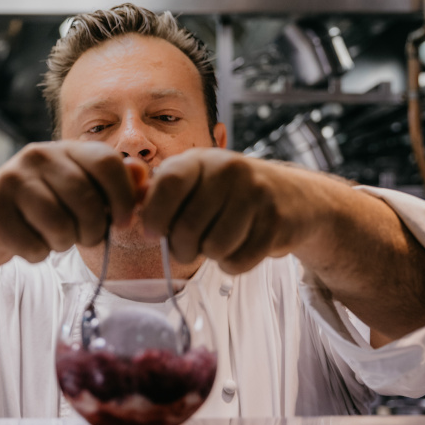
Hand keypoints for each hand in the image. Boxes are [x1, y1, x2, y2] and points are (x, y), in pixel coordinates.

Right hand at [0, 141, 141, 268]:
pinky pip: (32, 245)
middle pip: (87, 199)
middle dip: (93, 230)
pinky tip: (26, 244)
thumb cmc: (36, 211)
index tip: (123, 221)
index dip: (123, 197)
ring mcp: (10, 180)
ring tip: (51, 238)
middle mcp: (36, 156)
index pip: (108, 162)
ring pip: (60, 225)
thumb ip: (113, 186)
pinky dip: (36, 254)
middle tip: (83, 237)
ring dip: (62, 244)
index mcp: (64, 149)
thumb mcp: (77, 195)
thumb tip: (144, 177)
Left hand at [140, 149, 315, 273]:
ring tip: (217, 243)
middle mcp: (229, 169)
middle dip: (182, 248)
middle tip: (188, 247)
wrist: (295, 197)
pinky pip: (239, 261)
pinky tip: (239, 249)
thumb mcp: (197, 182)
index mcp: (202, 159)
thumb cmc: (230, 195)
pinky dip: (233, 265)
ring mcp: (256, 193)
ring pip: (214, 248)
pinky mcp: (276, 221)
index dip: (154, 215)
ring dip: (210, 256)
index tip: (153, 233)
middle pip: (187, 227)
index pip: (168, 184)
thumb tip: (130, 199)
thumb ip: (160, 191)